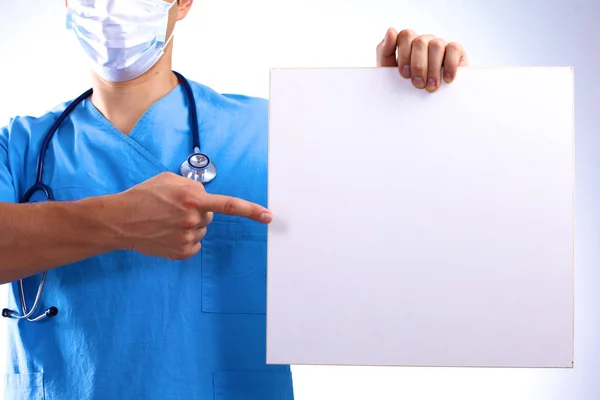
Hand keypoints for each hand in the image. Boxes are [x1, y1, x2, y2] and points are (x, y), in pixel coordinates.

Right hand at [111, 172, 271, 259]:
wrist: (119, 220)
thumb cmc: (143, 196)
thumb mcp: (169, 179)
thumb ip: (192, 186)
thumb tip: (204, 197)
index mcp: (193, 198)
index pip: (229, 205)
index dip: (251, 211)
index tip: (268, 216)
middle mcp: (193, 219)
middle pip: (209, 217)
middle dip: (198, 212)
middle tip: (174, 208)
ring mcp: (187, 237)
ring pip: (201, 231)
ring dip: (189, 226)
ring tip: (165, 221)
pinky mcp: (180, 252)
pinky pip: (194, 245)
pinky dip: (185, 240)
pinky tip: (167, 234)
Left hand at [376, 28, 467, 92]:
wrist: (421, 103)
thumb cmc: (404, 84)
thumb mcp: (389, 70)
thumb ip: (385, 51)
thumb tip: (391, 30)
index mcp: (408, 42)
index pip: (405, 36)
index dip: (404, 55)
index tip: (404, 74)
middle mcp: (424, 41)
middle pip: (420, 42)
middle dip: (418, 66)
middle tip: (418, 84)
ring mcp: (440, 44)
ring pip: (436, 45)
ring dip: (433, 68)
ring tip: (431, 86)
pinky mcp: (455, 51)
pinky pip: (453, 48)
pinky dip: (449, 65)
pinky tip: (446, 79)